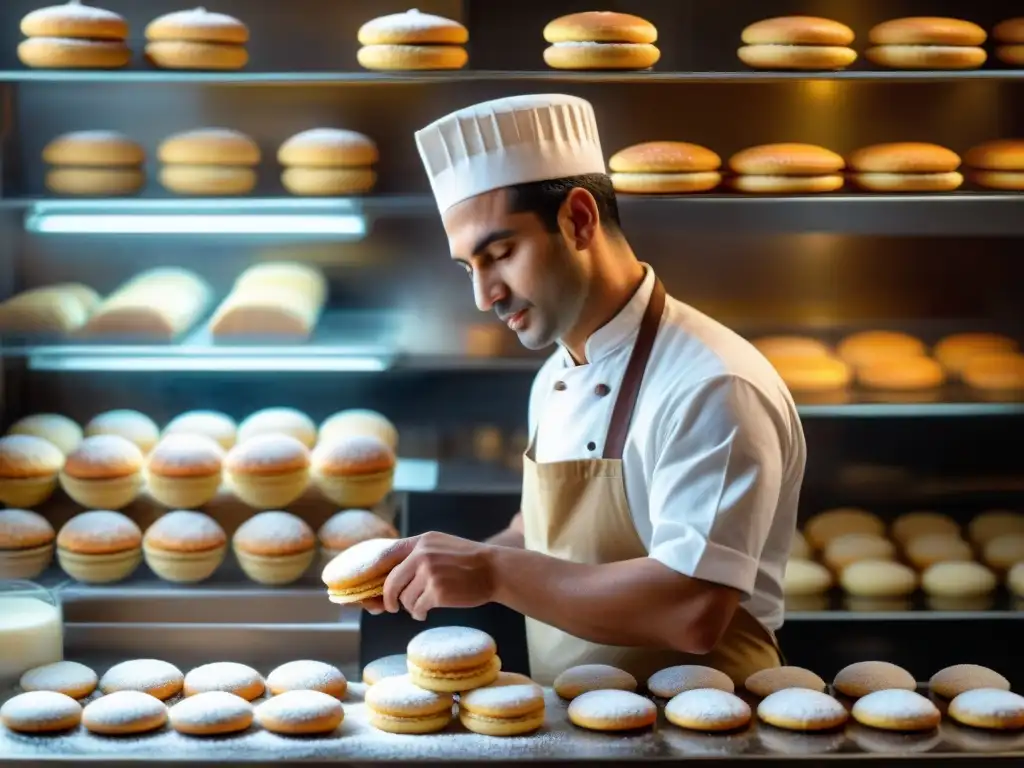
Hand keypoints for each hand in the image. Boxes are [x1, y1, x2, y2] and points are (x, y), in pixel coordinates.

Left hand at [376, 532, 496, 620]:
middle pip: (390, 582)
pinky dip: (418, 613)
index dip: (373, 572)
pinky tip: (425, 612)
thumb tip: (388, 580)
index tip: (371, 585)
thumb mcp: (441, 547)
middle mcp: (422, 554)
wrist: (494, 570)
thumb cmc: (467, 563)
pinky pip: (416, 609)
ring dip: (410, 607)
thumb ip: (417, 556)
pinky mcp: (437, 592)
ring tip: (422, 606)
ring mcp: (430, 573)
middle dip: (388, 598)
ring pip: (404, 598)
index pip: (386, 554)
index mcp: (422, 542)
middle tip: (391, 607)